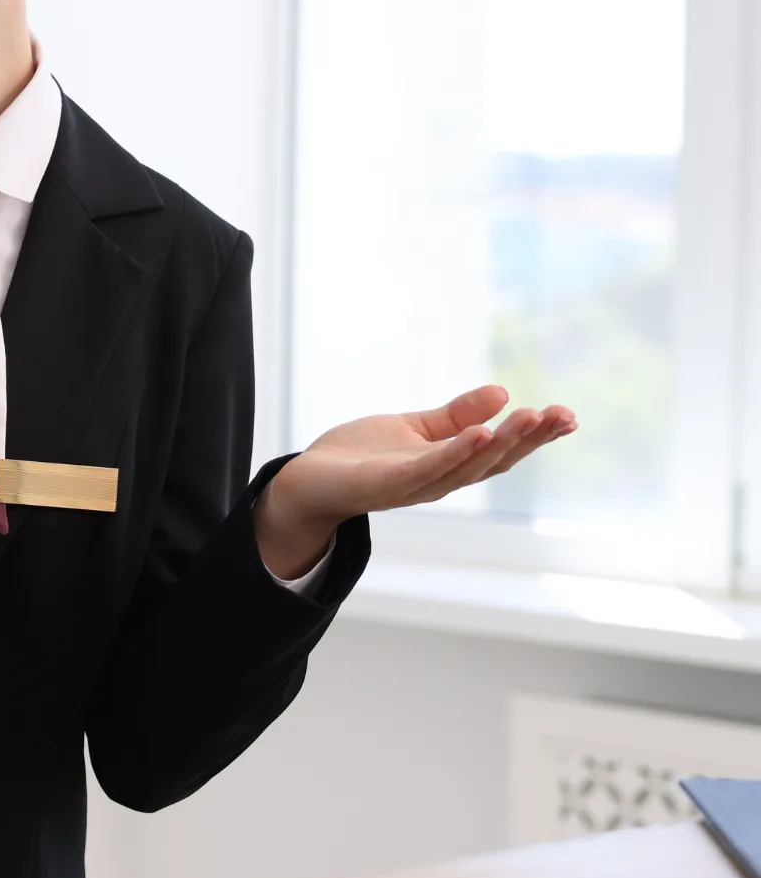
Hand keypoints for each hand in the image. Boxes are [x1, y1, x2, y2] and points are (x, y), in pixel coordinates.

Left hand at [253, 384, 576, 578]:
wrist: (309, 479)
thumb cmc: (361, 456)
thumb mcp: (416, 429)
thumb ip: (456, 415)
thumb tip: (502, 392)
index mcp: (450, 465)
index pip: (500, 451)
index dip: (535, 437)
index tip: (568, 416)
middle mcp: (440, 481)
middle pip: (493, 461)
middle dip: (529, 439)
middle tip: (561, 415)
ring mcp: (415, 486)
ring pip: (467, 466)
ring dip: (500, 443)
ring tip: (529, 418)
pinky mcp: (387, 484)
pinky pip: (427, 469)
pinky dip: (455, 453)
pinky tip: (479, 433)